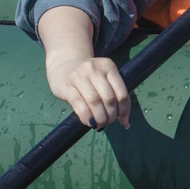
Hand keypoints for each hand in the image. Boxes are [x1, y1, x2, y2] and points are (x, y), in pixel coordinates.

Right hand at [39, 5, 132, 128]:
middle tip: (108, 122)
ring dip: (100, 119)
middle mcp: (94, 69)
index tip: (122, 120)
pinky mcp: (66, 87)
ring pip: (95, 103)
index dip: (124, 111)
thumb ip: (115, 96)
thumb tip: (126, 122)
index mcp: (108, 66)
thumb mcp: (104, 79)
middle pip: (109, 99)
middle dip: (111, 116)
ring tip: (100, 124)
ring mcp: (79, 76)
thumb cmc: (88, 76)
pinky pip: (80, 106)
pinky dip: (87, 118)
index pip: (121, 93)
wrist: (63, 64)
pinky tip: (89, 122)